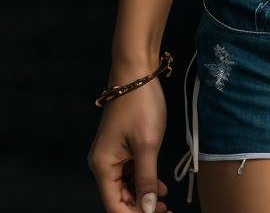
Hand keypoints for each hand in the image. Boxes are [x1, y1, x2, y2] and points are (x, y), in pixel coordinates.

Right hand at [87, 77, 171, 212]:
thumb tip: (148, 210)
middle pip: (119, 199)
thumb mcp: (147, 145)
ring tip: (166, 203)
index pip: (115, 206)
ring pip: (126, 187)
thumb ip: (147, 180)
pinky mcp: (121, 147)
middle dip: (142, 208)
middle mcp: (103, 164)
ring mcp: (111, 155)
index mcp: (103, 166)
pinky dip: (143, 181)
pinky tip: (160, 185)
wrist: (137, 71)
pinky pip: (130, 172)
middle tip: (166, 212)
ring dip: (144, 196)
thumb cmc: (140, 104)